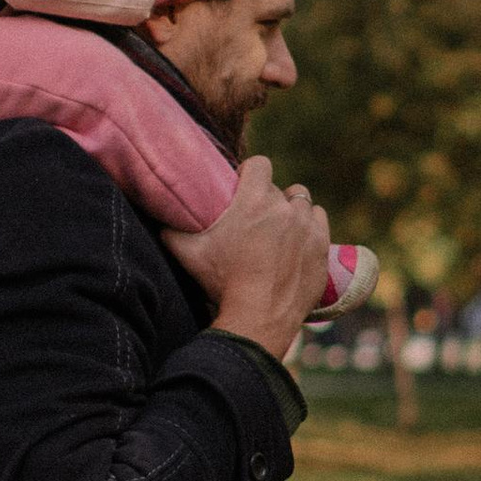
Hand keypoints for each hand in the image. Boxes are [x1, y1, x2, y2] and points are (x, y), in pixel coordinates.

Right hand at [165, 155, 329, 359]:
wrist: (259, 316)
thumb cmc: (223, 282)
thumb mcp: (188, 254)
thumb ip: (171, 231)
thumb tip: (159, 220)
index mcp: (254, 200)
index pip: (260, 164)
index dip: (250, 172)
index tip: (243, 186)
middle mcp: (284, 207)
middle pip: (278, 188)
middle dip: (266, 199)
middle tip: (254, 220)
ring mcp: (307, 226)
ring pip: (301, 201)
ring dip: (291, 210)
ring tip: (278, 228)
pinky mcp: (322, 245)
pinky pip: (319, 219)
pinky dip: (310, 225)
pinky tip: (298, 238)